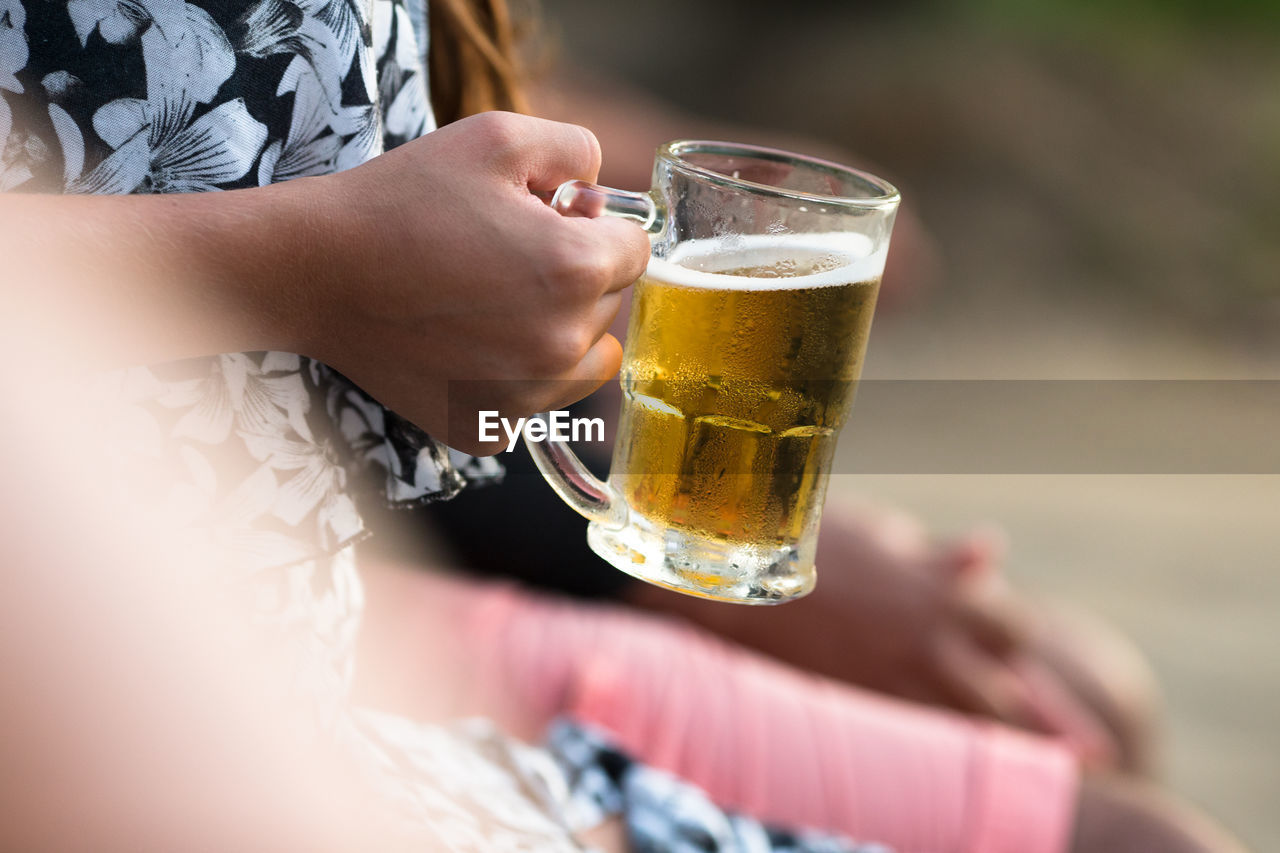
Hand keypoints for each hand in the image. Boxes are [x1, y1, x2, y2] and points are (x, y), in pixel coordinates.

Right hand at [295, 112, 650, 453]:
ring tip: (494, 300)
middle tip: (503, 253)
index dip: (594, 227)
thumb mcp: (495, 137)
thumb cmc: (403, 200)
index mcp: (576, 269)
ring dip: (559, 332)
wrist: (316, 270)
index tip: (548, 219)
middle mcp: (561, 344)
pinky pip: (533, 399)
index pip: (636, 250)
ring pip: (584, 361)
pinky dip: (513, 375)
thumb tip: (605, 195)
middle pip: (611, 306)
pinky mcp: (487, 430)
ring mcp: (524, 397)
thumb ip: (575, 149)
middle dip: (576, 276)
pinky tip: (466, 342)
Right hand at [628, 499, 1135, 769]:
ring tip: (1046, 776)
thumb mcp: (880, 533)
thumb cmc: (805, 540)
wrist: (734, 582)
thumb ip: (939, 554)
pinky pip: (914, 740)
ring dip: (1006, 748)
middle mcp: (930, 643)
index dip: (1035, 657)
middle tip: (1089, 756)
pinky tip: (956, 768)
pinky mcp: (858, 704)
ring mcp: (893, 680)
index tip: (1048, 678)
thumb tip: (990, 550)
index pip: (1017, 633)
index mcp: (941, 591)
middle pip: (1009, 697)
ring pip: (969, 727)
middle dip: (1051, 725)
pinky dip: (944, 753)